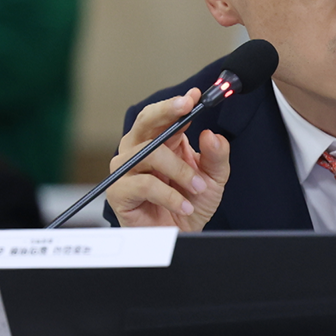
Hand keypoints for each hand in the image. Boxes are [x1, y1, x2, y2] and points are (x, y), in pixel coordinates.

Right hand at [105, 89, 229, 230]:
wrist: (180, 238)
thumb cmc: (190, 205)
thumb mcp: (213, 179)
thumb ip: (216, 156)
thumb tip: (212, 135)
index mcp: (161, 142)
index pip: (164, 115)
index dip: (177, 103)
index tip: (194, 96)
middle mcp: (140, 151)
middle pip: (145, 121)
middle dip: (167, 112)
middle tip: (187, 110)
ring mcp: (127, 170)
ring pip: (149, 153)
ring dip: (179, 170)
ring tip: (198, 188)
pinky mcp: (119, 192)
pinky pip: (144, 184)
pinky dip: (169, 194)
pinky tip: (184, 206)